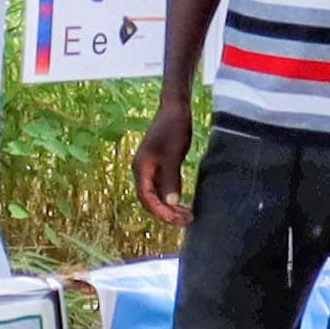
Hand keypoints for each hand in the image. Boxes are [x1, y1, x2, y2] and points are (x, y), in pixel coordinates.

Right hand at [128, 96, 196, 227]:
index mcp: (141, 167)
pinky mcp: (160, 165)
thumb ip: (171, 179)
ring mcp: (151, 168)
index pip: (147, 198)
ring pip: (158, 194)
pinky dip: (173, 196)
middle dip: (166, 213)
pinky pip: (164, 186)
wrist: (175, 108)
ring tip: (188, 215)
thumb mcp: (173, 154)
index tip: (177, 220)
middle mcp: (143, 170)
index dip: (161, 212)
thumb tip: (171, 203)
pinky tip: (185, 203)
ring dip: (170, 206)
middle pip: (150, 199)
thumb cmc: (174, 127)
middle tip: (186, 221)